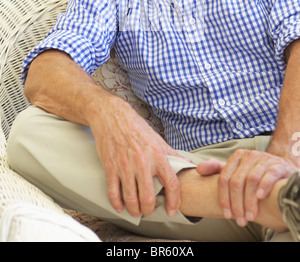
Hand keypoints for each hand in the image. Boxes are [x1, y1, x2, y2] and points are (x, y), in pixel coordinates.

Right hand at [90, 96, 185, 217]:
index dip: (174, 201)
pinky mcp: (111, 167)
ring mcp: (125, 166)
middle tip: (149, 210)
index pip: (172, 184)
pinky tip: (121, 206)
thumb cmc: (136, 128)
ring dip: (135, 210)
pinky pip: (114, 193)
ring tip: (136, 211)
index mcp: (158, 155)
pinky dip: (117, 204)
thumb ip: (173, 154)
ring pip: (131, 199)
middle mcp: (143, 162)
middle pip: (148, 198)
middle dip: (149, 209)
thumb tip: (188, 164)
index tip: (172, 210)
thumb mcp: (158, 139)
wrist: (113, 116)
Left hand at [197, 149, 294, 225]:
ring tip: (250, 216)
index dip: (224, 198)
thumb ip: (216, 169)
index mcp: (236, 157)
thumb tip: (198, 170)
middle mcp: (248, 156)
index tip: (227, 214)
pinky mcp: (276, 165)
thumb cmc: (253, 171)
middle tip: (240, 220)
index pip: (224, 178)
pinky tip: (260, 198)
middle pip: (237, 182)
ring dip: (249, 201)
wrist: (278, 166)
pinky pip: (268, 176)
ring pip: (251, 180)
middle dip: (237, 204)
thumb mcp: (235, 169)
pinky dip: (263, 187)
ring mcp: (263, 159)